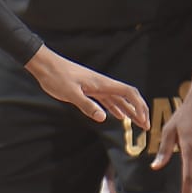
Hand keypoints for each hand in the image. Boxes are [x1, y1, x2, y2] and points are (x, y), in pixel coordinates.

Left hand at [24, 46, 148, 128]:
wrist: (46, 66)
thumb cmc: (57, 77)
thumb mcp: (71, 93)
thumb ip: (87, 105)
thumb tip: (104, 118)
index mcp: (102, 84)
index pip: (129, 93)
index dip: (139, 106)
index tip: (144, 119)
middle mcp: (103, 85)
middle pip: (127, 97)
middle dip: (138, 111)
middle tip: (145, 126)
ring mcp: (96, 87)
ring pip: (118, 100)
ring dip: (129, 111)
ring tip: (137, 124)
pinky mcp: (88, 90)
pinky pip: (107, 100)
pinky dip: (115, 108)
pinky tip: (118, 116)